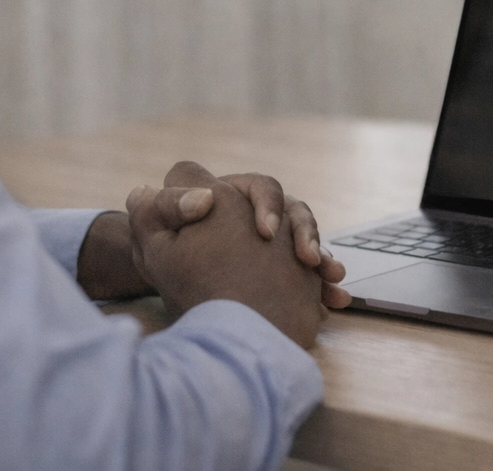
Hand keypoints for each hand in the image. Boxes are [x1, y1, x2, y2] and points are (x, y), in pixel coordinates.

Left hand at [127, 162, 325, 347]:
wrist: (177, 303)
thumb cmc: (167, 263)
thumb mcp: (158, 231)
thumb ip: (164, 205)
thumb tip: (201, 199)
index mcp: (231, 198)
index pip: (260, 188)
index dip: (266, 204)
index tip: (266, 233)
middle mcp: (256, 218)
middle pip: (293, 212)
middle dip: (305, 232)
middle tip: (308, 258)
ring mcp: (273, 247)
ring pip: (307, 242)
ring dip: (322, 257)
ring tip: (332, 276)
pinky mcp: (284, 274)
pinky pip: (313, 275)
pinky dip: (324, 285)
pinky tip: (335, 300)